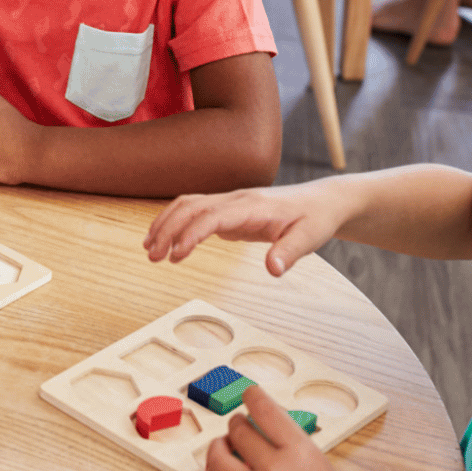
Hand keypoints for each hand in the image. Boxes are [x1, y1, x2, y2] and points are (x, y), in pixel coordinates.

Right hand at [143, 180, 350, 274]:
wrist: (322, 201)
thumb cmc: (314, 218)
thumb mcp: (309, 238)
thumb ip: (289, 253)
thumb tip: (273, 270)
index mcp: (252, 206)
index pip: (213, 215)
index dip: (191, 233)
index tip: (176, 254)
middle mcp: (236, 199)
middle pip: (191, 206)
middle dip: (168, 228)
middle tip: (153, 256)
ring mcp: (230, 202)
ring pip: (188, 205)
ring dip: (166, 224)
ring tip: (150, 250)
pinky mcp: (228, 210)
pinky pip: (195, 211)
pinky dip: (175, 222)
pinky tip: (166, 241)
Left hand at [200, 384, 366, 470]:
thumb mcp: (320, 464)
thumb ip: (291, 446)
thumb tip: (265, 430)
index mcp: (300, 450)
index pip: (264, 408)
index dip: (252, 396)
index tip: (249, 394)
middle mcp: (276, 469)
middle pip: (238, 430)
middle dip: (237, 424)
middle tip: (239, 427)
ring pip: (216, 457)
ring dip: (217, 447)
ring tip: (223, 448)